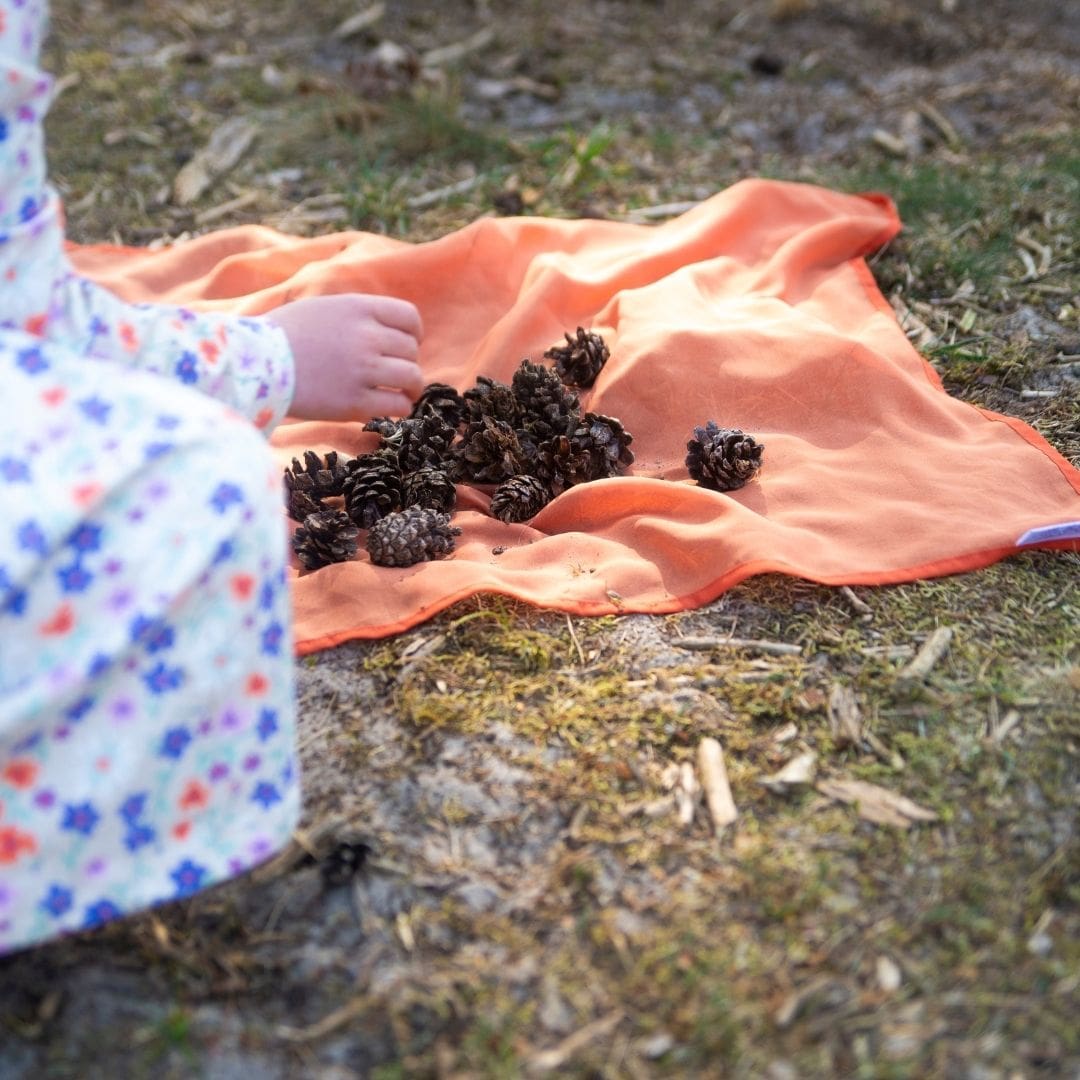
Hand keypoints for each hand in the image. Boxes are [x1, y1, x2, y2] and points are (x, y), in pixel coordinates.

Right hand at [267, 294, 423, 421]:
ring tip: (404, 394)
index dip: (413, 334)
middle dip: (406, 362)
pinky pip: (397, 405)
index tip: (406, 345)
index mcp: (359, 309)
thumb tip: (388, 333)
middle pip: (411, 350)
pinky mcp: (355, 402)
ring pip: (412, 377)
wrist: (253, 363)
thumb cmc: (283, 337)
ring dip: (411, 387)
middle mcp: (366, 337)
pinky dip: (400, 407)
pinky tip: (390, 408)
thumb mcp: (322, 309)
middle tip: (394, 373)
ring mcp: (363, 370)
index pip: (409, 318)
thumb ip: (357, 316)